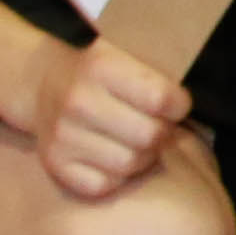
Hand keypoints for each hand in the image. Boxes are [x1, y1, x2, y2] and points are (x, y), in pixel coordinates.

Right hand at [26, 31, 191, 200]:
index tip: (176, 103)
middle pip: (150, 136)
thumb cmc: (102, 70)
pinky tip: (115, 156)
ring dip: (144, 155)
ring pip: (130, 164)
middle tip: (159, 124)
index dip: (179, 105)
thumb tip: (190, 78)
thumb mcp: (127, 49)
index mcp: (102, 66)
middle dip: (163, 131)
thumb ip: (160, 60)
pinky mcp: (54, 164)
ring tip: (140, 141)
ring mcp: (62, 135)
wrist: (44, 85)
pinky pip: (102, 185)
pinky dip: (116, 176)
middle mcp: (78, 101)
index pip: (161, 99)